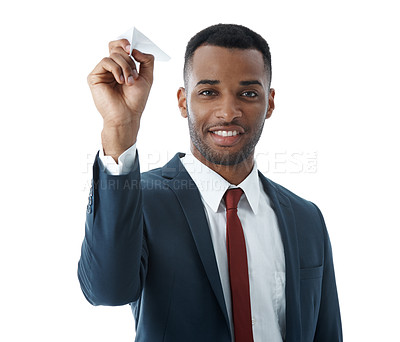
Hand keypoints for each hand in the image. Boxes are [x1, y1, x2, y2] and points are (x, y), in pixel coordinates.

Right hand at [87, 39, 154, 160]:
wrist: (127, 115)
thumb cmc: (136, 100)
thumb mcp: (148, 77)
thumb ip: (146, 60)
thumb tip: (134, 49)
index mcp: (121, 66)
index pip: (119, 47)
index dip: (125, 43)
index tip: (132, 49)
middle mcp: (110, 68)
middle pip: (116, 48)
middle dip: (129, 59)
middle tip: (134, 73)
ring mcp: (102, 72)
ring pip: (113, 55)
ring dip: (125, 66)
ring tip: (129, 81)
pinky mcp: (94, 77)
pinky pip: (105, 62)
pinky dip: (116, 69)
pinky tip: (120, 81)